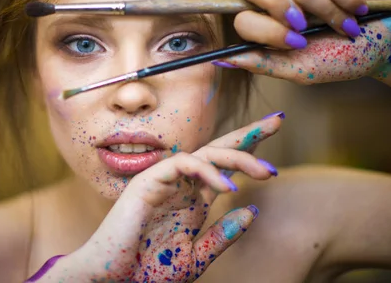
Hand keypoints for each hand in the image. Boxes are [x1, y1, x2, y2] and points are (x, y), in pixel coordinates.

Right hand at [36, 114, 282, 281]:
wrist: (113, 282)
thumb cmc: (147, 272)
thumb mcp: (195, 256)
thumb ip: (222, 235)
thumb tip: (251, 210)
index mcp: (191, 200)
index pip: (224, 167)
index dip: (249, 151)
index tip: (276, 136)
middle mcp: (180, 185)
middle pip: (218, 150)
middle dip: (248, 134)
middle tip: (277, 122)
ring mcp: (164, 180)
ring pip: (204, 153)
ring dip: (237, 157)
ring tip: (265, 172)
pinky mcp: (148, 181)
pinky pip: (183, 164)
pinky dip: (207, 172)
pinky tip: (228, 189)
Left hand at [214, 0, 390, 84]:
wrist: (383, 47)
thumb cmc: (339, 60)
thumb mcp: (300, 69)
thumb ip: (262, 64)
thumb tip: (222, 60)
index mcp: (267, 25)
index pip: (242, 17)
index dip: (264, 28)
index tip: (296, 43)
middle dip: (275, 5)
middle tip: (303, 26)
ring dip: (328, 14)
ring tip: (345, 26)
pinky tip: (357, 9)